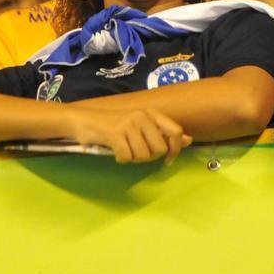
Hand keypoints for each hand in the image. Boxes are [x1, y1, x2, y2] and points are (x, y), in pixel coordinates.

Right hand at [70, 108, 191, 164]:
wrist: (84, 120)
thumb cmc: (114, 125)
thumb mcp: (141, 125)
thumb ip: (164, 132)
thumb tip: (188, 140)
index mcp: (151, 113)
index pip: (175, 131)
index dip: (175, 149)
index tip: (168, 160)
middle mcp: (142, 116)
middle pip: (159, 148)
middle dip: (149, 157)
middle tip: (136, 152)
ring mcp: (128, 124)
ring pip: (143, 155)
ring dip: (134, 158)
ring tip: (125, 150)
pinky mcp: (115, 133)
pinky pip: (126, 157)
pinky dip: (121, 159)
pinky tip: (115, 152)